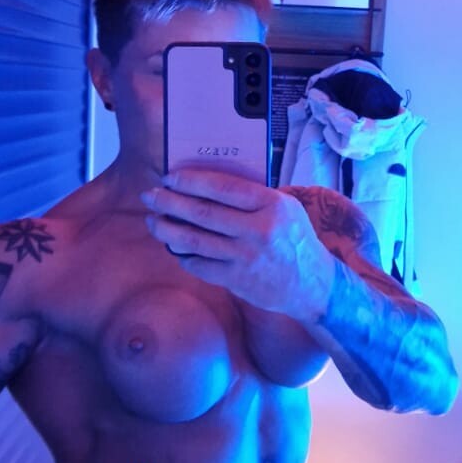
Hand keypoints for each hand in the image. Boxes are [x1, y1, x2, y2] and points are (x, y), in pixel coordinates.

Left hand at [141, 170, 335, 322]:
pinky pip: (200, 265)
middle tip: (149, 196)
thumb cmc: (294, 238)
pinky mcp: (238, 281)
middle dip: (170, 202)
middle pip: (203, 213)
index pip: (223, 187)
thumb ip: (252, 196)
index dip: (191, 181)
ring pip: (194, 241)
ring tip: (152, 220)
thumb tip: (205, 183)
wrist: (312, 284)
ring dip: (167, 229)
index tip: (170, 177)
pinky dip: (182, 254)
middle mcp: (259, 230)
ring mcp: (247, 258)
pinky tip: (172, 246)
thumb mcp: (285, 207)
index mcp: (272, 205)